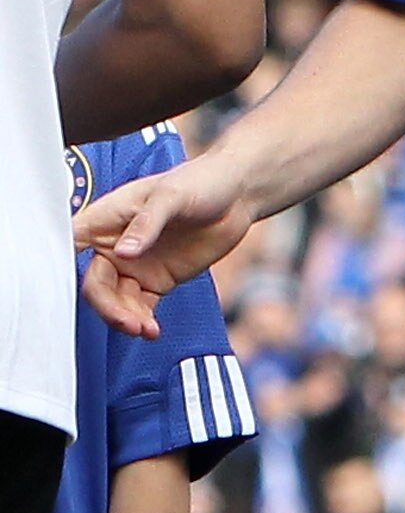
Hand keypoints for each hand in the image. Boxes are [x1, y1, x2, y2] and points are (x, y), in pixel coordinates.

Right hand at [74, 151, 259, 336]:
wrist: (237, 196)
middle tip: (126, 320)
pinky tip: (151, 330)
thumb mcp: (171, 196)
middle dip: (106, 305)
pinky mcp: (158, 281)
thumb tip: (123, 253)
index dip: (59, 265)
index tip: (60, 289)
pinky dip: (142, 321)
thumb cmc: (200, 182)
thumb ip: (146, 224)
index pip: (70, 242)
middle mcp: (115, 244)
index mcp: (107, 218)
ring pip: (116, 301)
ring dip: (125, 318)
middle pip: (94, 283)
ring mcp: (136, 265)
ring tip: (143, 329)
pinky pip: (141, 307)